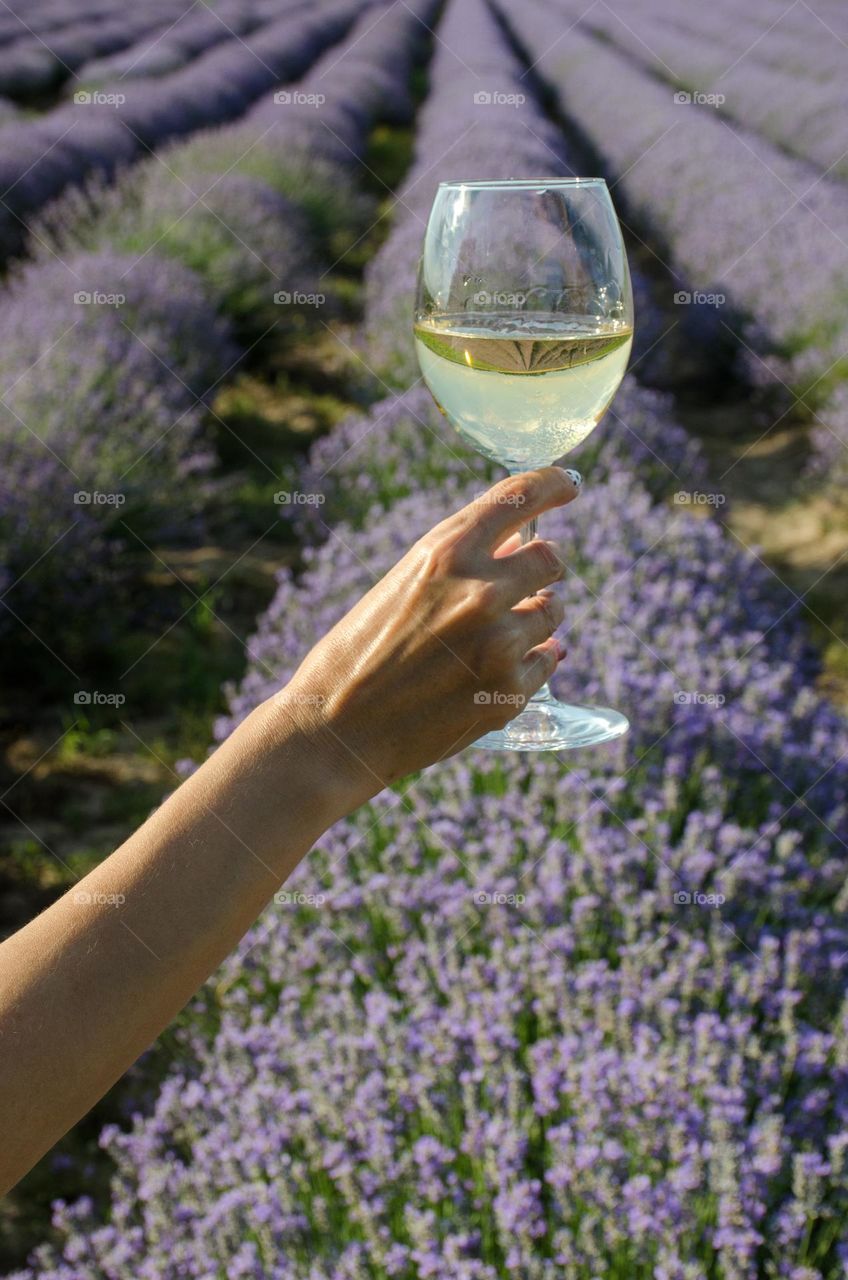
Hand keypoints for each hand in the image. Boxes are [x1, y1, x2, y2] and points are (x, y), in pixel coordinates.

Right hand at [272, 466, 580, 807]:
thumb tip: (521, 547)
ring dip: (533, 618)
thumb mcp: (402, 586)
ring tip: (487, 640)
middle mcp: (480, 591)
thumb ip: (460, 563)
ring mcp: (500, 644)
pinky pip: (546, 661)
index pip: (519, 497)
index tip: (568, 484)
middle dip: (541, 568)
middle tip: (523, 584)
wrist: (338, 731)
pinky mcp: (510, 692)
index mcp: (445, 552)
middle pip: (551, 558)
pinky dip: (527, 663)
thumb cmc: (360, 653)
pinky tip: (488, 673)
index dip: (553, 484)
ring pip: (553, 612)